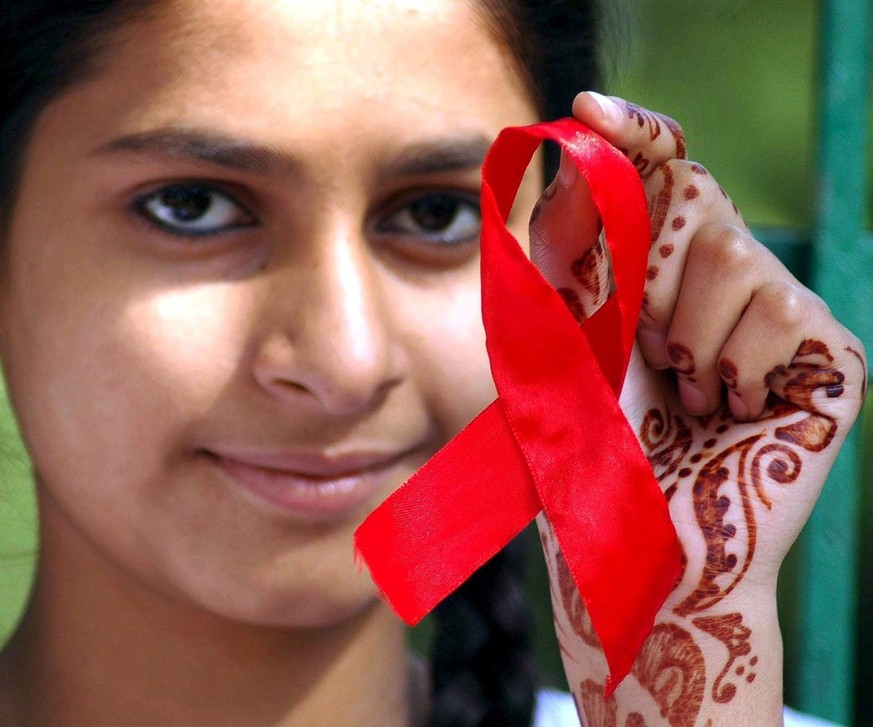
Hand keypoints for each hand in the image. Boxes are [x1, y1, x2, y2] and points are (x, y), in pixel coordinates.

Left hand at [528, 92, 866, 724]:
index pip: (660, 180)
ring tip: (687, 395)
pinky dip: (730, 366)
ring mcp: (783, 314)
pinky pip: (772, 309)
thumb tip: (570, 164)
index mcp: (664, 278)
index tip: (588, 108)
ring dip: (686, 335)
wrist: (644, 545)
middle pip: (693, 204)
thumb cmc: (597, 455)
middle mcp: (726, 283)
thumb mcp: (567, 345)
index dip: (633, 136)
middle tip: (646, 352)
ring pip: (730, 255)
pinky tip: (729, 413)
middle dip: (650, 275)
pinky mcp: (828, 354)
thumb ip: (572, 260)